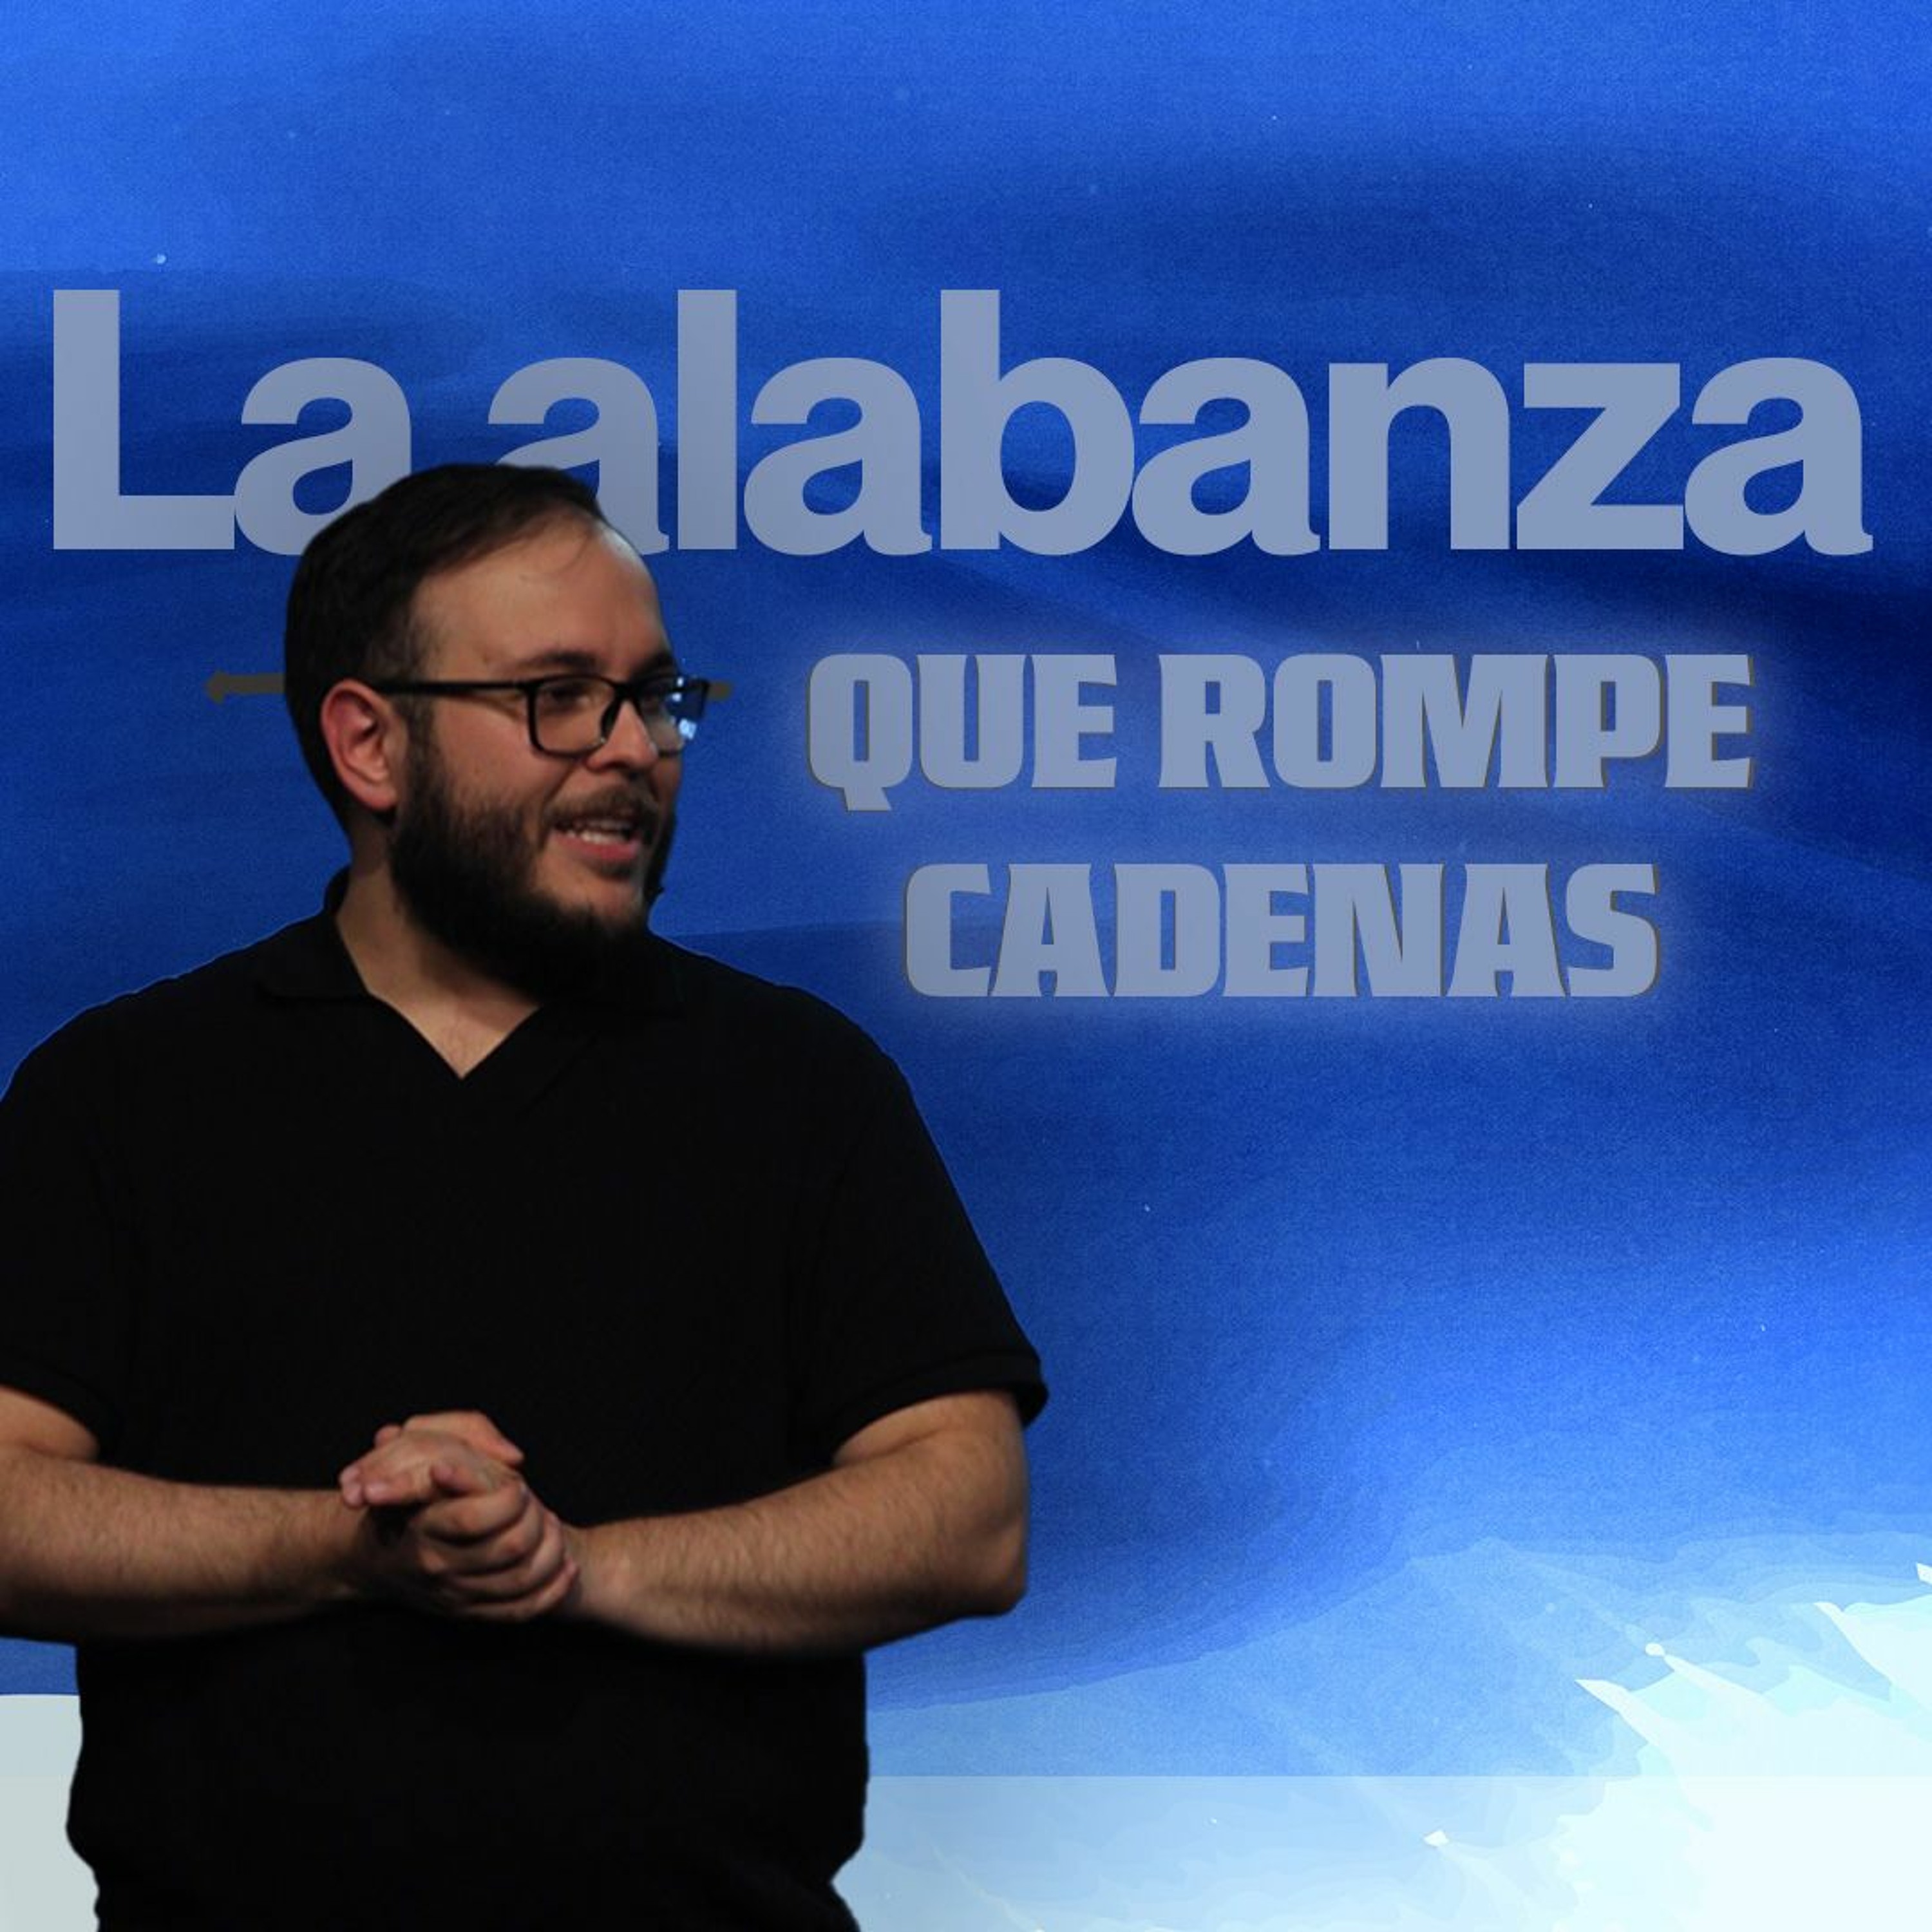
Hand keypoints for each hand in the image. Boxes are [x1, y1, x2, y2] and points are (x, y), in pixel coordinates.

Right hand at [339, 1422, 578, 1622]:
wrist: (375, 1558)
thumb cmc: (409, 1496)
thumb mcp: (423, 1453)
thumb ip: (467, 1438)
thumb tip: (512, 1456)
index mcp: (422, 1527)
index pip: (472, 1519)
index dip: (506, 1499)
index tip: (516, 1485)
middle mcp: (436, 1567)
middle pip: (508, 1549)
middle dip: (537, 1521)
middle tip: (538, 1505)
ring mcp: (454, 1596)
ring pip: (521, 1581)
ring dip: (551, 1551)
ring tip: (553, 1528)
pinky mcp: (470, 1614)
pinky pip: (520, 1611)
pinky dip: (552, 1591)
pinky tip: (567, 1568)